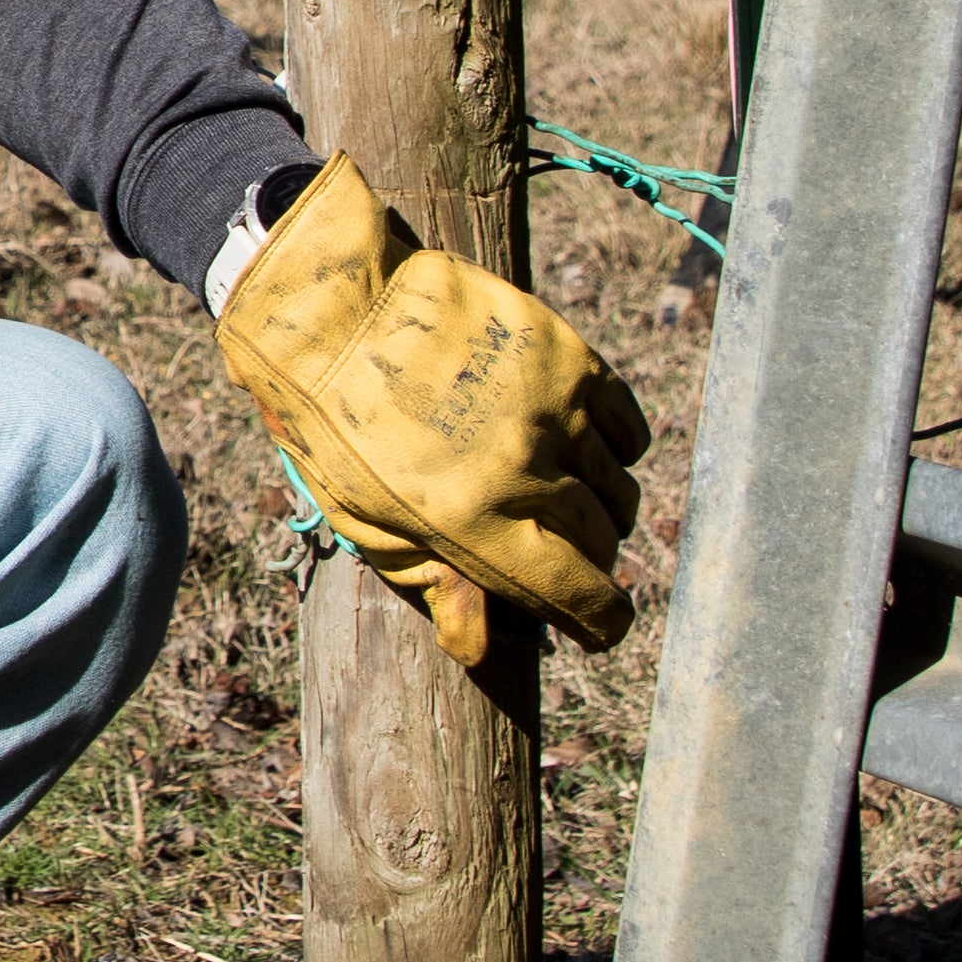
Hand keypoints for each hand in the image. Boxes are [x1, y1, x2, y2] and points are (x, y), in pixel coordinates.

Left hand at [216, 154, 647, 662]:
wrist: (334, 314)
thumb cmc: (338, 430)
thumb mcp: (367, 525)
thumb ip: (434, 584)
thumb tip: (481, 648)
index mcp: (474, 526)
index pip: (582, 596)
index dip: (600, 622)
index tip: (599, 623)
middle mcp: (525, 472)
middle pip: (602, 543)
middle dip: (589, 562)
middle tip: (561, 553)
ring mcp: (553, 410)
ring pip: (619, 488)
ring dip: (602, 508)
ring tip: (565, 499)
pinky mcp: (568, 356)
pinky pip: (626, 425)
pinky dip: (616, 450)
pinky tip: (581, 449)